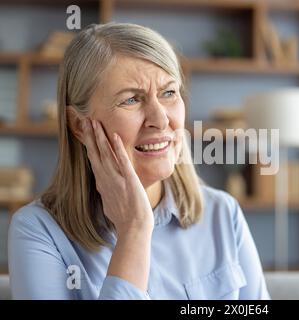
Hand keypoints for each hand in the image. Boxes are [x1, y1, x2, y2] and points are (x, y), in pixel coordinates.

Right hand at [83, 118, 153, 234]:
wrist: (133, 228)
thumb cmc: (124, 218)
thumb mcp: (110, 204)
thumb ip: (105, 193)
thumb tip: (101, 189)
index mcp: (102, 183)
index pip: (93, 159)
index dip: (89, 144)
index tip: (86, 132)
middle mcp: (106, 179)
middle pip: (96, 153)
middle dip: (91, 136)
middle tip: (86, 119)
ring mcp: (116, 179)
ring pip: (106, 154)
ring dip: (100, 137)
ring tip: (95, 122)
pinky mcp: (129, 180)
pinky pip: (122, 161)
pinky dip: (118, 148)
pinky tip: (115, 136)